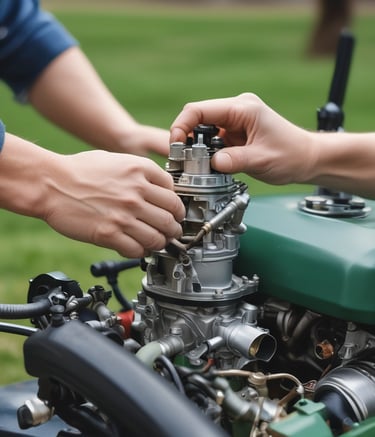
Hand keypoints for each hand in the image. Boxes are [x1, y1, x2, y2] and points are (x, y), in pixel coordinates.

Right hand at [43, 151, 184, 256]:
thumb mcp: (116, 160)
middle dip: (174, 228)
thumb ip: (141, 173)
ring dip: (160, 243)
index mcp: (140, 171)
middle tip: (172, 231)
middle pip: (172, 218)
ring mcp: (124, 215)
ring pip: (158, 238)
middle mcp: (136, 193)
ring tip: (157, 242)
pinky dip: (141, 252)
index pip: (174, 194)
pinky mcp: (110, 234)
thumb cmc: (79, 171)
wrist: (50, 183)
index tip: (174, 213)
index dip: (177, 207)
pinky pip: (137, 250)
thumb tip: (160, 188)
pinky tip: (137, 248)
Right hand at [170, 93, 314, 184]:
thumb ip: (235, 160)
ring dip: (196, 147)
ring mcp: (235, 121)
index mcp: (243, 108)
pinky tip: (209, 164)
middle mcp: (237, 109)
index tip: (176, 145)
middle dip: (186, 138)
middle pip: (197, 118)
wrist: (307, 159)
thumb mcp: (262, 160)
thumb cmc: (291, 155)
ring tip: (197, 164)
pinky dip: (206, 152)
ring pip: (203, 130)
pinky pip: (212, 140)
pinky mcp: (235, 133)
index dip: (181, 126)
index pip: (199, 110)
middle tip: (184, 159)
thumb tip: (212, 163)